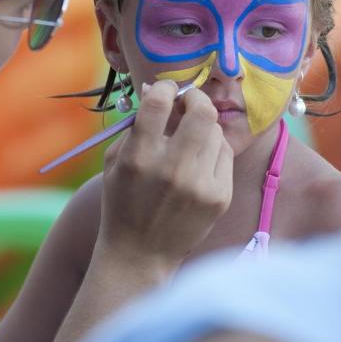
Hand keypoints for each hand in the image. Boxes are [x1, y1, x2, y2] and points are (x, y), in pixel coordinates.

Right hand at [99, 80, 233, 271]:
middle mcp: (171, 170)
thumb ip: (135, 126)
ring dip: (203, 127)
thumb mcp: (115, 162)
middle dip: (196, 98)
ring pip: (216, 132)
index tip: (166, 90)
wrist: (140, 254)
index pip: (158, 103)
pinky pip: (225, 155)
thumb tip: (156, 91)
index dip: (165, 87)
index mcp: (139, 158)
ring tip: (190, 139)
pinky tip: (199, 161)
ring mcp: (200, 185)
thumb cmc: (123, 202)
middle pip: (202, 112)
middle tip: (189, 102)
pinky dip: (213, 151)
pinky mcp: (219, 198)